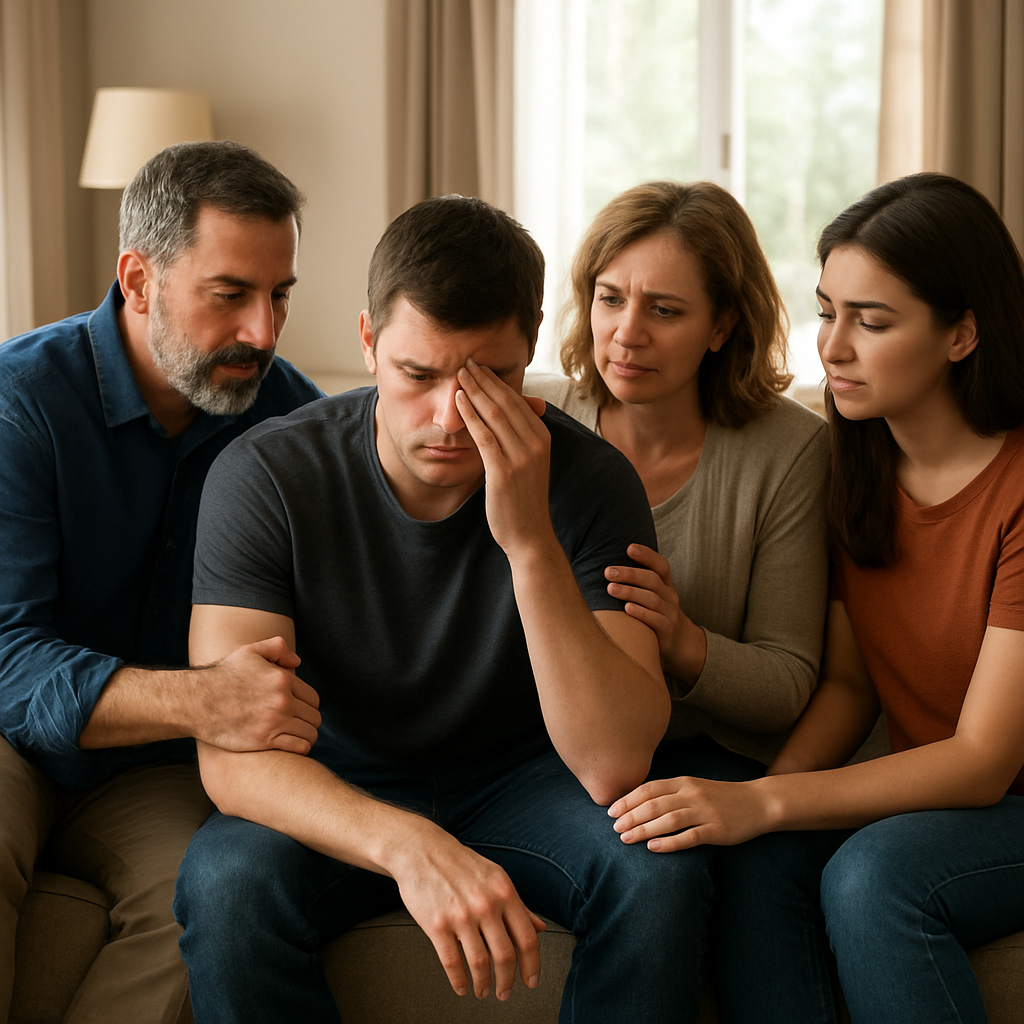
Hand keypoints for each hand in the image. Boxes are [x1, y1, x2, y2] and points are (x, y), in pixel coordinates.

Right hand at [196, 636, 320, 753]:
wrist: (196, 702)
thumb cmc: (222, 676)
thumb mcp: (249, 652)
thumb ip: (277, 648)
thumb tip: (297, 662)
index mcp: (283, 679)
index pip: (313, 698)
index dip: (308, 705)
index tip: (301, 710)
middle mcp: (283, 700)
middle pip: (314, 717)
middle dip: (309, 721)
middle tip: (299, 725)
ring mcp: (275, 721)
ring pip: (309, 733)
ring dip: (307, 735)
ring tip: (298, 736)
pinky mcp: (265, 740)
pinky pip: (299, 747)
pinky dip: (301, 747)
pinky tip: (293, 746)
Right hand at [393, 833, 545, 999]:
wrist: (422, 851)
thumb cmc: (461, 864)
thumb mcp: (496, 878)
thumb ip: (518, 905)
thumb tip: (539, 927)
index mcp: (504, 892)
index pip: (527, 938)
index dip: (532, 965)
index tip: (531, 981)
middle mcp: (486, 904)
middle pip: (505, 956)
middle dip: (507, 982)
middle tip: (505, 993)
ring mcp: (461, 915)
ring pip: (480, 963)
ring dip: (484, 984)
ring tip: (483, 991)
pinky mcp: (437, 924)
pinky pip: (452, 962)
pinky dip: (459, 981)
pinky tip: (462, 987)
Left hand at [455, 361, 553, 555]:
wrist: (530, 535)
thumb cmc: (524, 500)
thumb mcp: (530, 464)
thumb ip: (520, 439)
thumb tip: (509, 417)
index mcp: (543, 438)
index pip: (518, 402)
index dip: (497, 382)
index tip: (480, 367)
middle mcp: (535, 444)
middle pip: (506, 402)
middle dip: (484, 379)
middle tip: (466, 362)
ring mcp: (521, 457)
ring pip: (494, 414)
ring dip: (474, 390)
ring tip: (459, 374)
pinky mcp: (503, 471)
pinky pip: (484, 435)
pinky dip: (469, 414)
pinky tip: (458, 400)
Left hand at [604, 543, 706, 683]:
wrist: (679, 642)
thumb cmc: (656, 613)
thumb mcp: (652, 595)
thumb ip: (637, 582)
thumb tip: (605, 566)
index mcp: (665, 584)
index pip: (661, 565)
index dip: (647, 555)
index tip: (629, 548)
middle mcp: (669, 596)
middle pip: (652, 580)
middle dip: (630, 574)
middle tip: (608, 572)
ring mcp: (670, 613)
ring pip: (652, 599)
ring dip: (631, 592)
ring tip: (611, 589)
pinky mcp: (668, 630)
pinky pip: (657, 620)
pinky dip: (642, 614)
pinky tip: (627, 609)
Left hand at [607, 775, 772, 850]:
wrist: (758, 802)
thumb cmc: (721, 796)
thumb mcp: (694, 787)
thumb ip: (670, 792)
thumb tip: (638, 803)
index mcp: (684, 782)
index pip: (649, 789)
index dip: (628, 800)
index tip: (611, 811)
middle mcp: (692, 794)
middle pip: (654, 804)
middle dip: (631, 816)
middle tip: (614, 828)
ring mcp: (705, 812)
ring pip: (668, 820)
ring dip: (644, 829)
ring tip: (626, 839)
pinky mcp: (716, 830)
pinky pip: (689, 837)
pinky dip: (669, 842)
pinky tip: (654, 848)